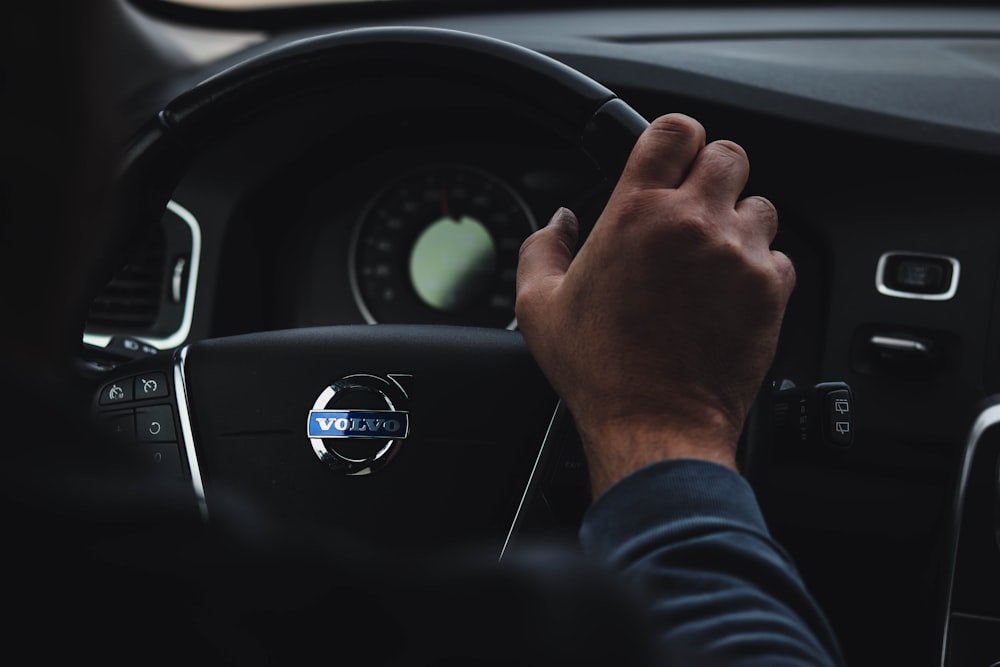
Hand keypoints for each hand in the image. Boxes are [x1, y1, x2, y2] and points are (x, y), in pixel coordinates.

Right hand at [515, 113, 794, 497]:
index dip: (674, 138)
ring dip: (737, 220)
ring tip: (711, 256)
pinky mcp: (771, 289)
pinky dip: (759, 265)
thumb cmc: (600, 370)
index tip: (671, 157)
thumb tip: (559, 220)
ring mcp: (739, 254)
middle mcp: (693, 223)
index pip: (674, 130)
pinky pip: (779, 254)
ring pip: (760, 203)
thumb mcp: (540, 306)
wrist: (656, 423)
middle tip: (692, 208)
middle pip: (727, 153)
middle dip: (710, 174)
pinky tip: (728, 293)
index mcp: (635, 213)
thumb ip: (542, 247)